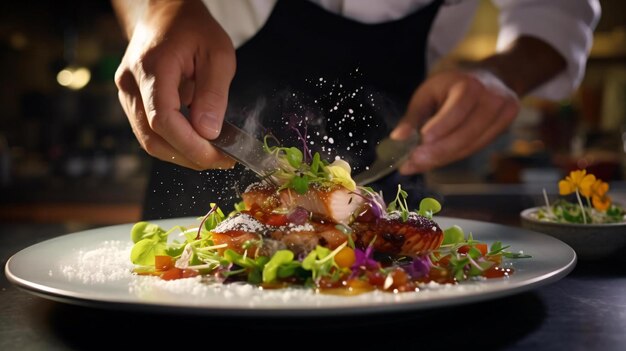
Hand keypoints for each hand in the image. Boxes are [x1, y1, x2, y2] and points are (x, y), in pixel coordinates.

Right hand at [114, 0, 235, 169]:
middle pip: (153, 138)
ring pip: (149, 140)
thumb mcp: (218, 54)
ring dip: (181, 154)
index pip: (163, 120)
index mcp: (152, 68)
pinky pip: (149, 132)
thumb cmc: (194, 29)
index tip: (219, 156)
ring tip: (212, 153)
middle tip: (221, 159)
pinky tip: (197, 141)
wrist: (164, 13)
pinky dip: (173, 143)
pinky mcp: (131, 101)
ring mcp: (126, 93)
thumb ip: (214, 94)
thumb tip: (208, 133)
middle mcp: (131, 84)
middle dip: (189, 156)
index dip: (191, 146)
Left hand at [391, 70, 519, 173]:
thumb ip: (412, 118)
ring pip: (470, 146)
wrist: (490, 78)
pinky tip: (436, 159)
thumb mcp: (427, 93)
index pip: (454, 113)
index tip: (414, 150)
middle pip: (464, 135)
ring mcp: (503, 113)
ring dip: (442, 159)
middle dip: (436, 153)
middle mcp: (492, 98)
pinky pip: (476, 148)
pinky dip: (454, 156)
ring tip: (418, 164)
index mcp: (470, 85)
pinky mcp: (505, 126)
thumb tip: (398, 140)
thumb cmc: (452, 85)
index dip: (436, 133)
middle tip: (411, 165)